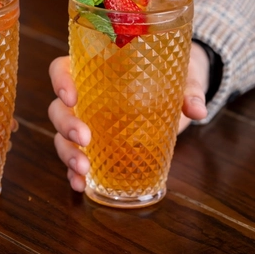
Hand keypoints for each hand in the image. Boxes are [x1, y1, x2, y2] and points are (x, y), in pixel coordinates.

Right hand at [48, 42, 208, 191]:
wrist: (174, 93)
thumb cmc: (167, 76)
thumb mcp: (178, 77)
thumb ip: (187, 90)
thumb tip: (196, 109)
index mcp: (93, 71)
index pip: (62, 69)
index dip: (60, 81)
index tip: (72, 97)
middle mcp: (84, 96)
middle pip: (58, 108)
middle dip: (66, 124)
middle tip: (85, 137)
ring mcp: (87, 122)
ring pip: (61, 135)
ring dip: (68, 152)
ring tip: (84, 169)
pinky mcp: (97, 145)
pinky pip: (76, 157)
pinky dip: (74, 172)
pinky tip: (81, 184)